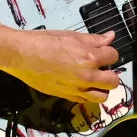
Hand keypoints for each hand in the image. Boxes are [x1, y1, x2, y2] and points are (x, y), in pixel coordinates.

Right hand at [1, 28, 120, 104]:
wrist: (22, 55)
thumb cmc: (42, 43)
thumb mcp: (72, 35)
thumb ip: (94, 39)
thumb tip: (109, 37)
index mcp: (88, 57)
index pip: (114, 56)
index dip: (110, 52)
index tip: (105, 52)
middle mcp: (86, 75)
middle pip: (113, 81)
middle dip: (111, 73)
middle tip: (103, 67)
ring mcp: (76, 88)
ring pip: (102, 97)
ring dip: (102, 88)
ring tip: (95, 79)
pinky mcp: (66, 96)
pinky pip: (84, 101)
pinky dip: (87, 95)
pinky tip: (82, 85)